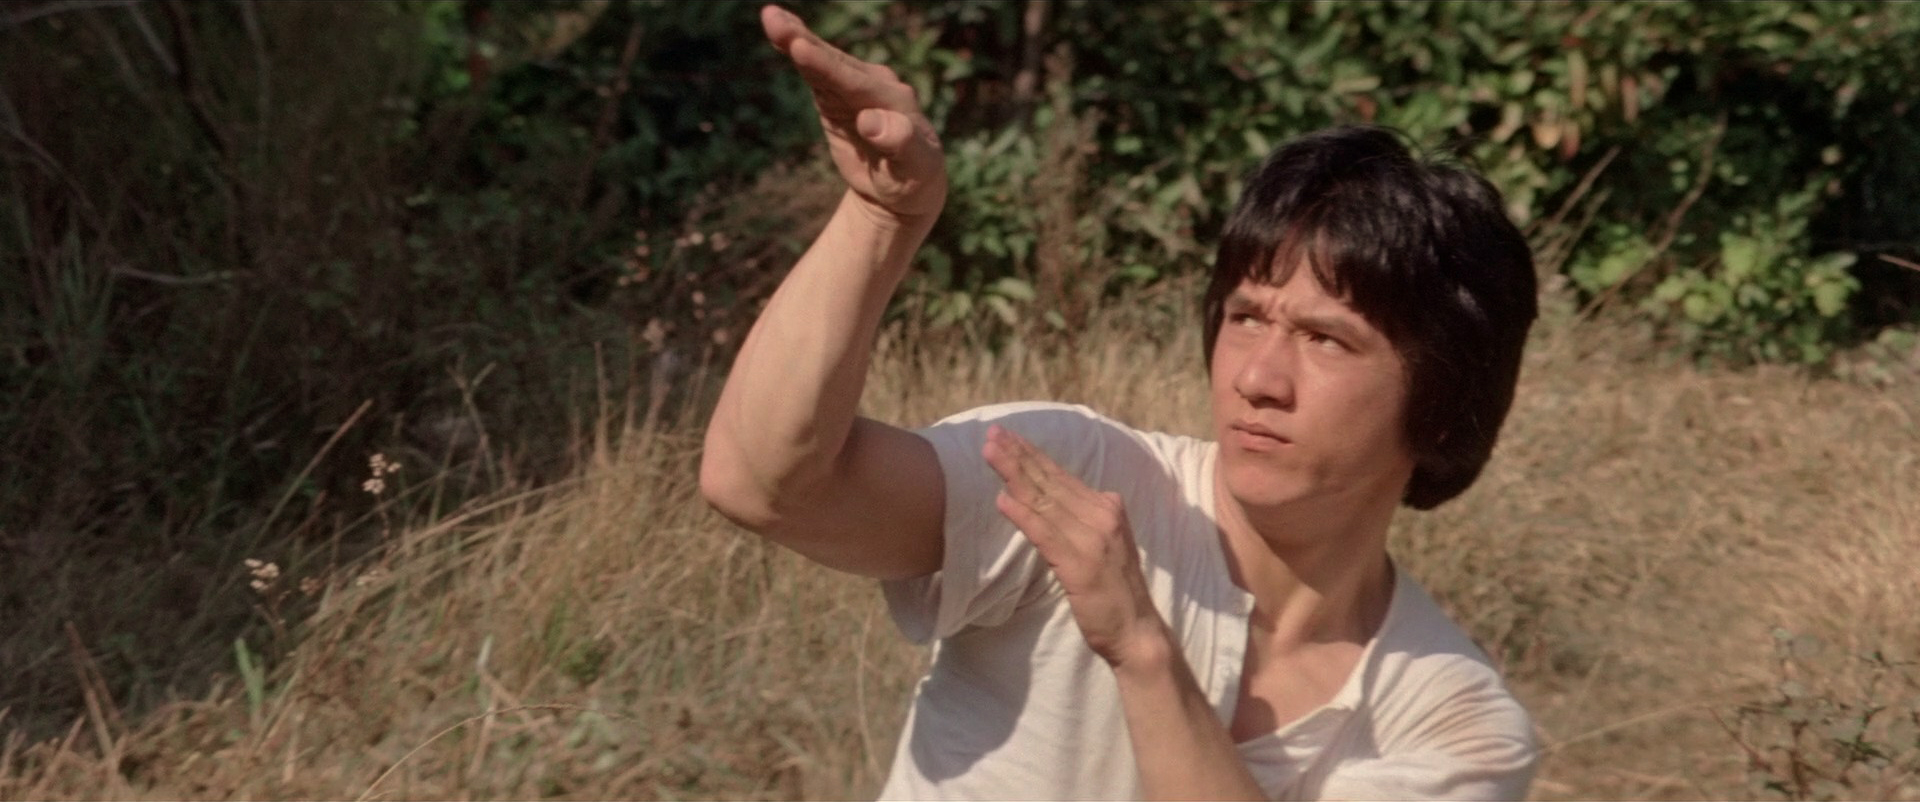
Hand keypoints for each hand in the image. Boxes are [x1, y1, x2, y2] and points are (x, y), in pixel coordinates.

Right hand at [761, 5, 947, 223]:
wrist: (903, 186)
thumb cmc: (913, 179)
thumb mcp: (914, 168)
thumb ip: (900, 142)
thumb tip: (870, 119)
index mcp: (895, 100)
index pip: (855, 82)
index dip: (826, 66)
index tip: (801, 48)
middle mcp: (874, 85)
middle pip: (835, 62)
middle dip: (804, 40)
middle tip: (773, 18)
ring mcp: (853, 88)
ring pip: (822, 62)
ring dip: (796, 38)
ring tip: (771, 17)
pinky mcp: (835, 96)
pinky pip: (814, 72)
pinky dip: (797, 53)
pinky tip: (780, 35)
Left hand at [983, 425, 1169, 666]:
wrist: (1137, 630)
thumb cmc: (1115, 591)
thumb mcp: (1102, 545)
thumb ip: (1081, 520)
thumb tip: (1051, 501)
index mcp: (1107, 508)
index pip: (1062, 476)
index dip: (1033, 454)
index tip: (1007, 436)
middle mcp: (1102, 516)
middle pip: (1051, 481)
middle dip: (1019, 455)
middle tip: (992, 432)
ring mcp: (1092, 539)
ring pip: (1046, 500)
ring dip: (1015, 474)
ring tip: (990, 453)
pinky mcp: (1079, 564)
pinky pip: (1045, 534)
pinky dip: (1023, 515)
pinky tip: (1002, 500)